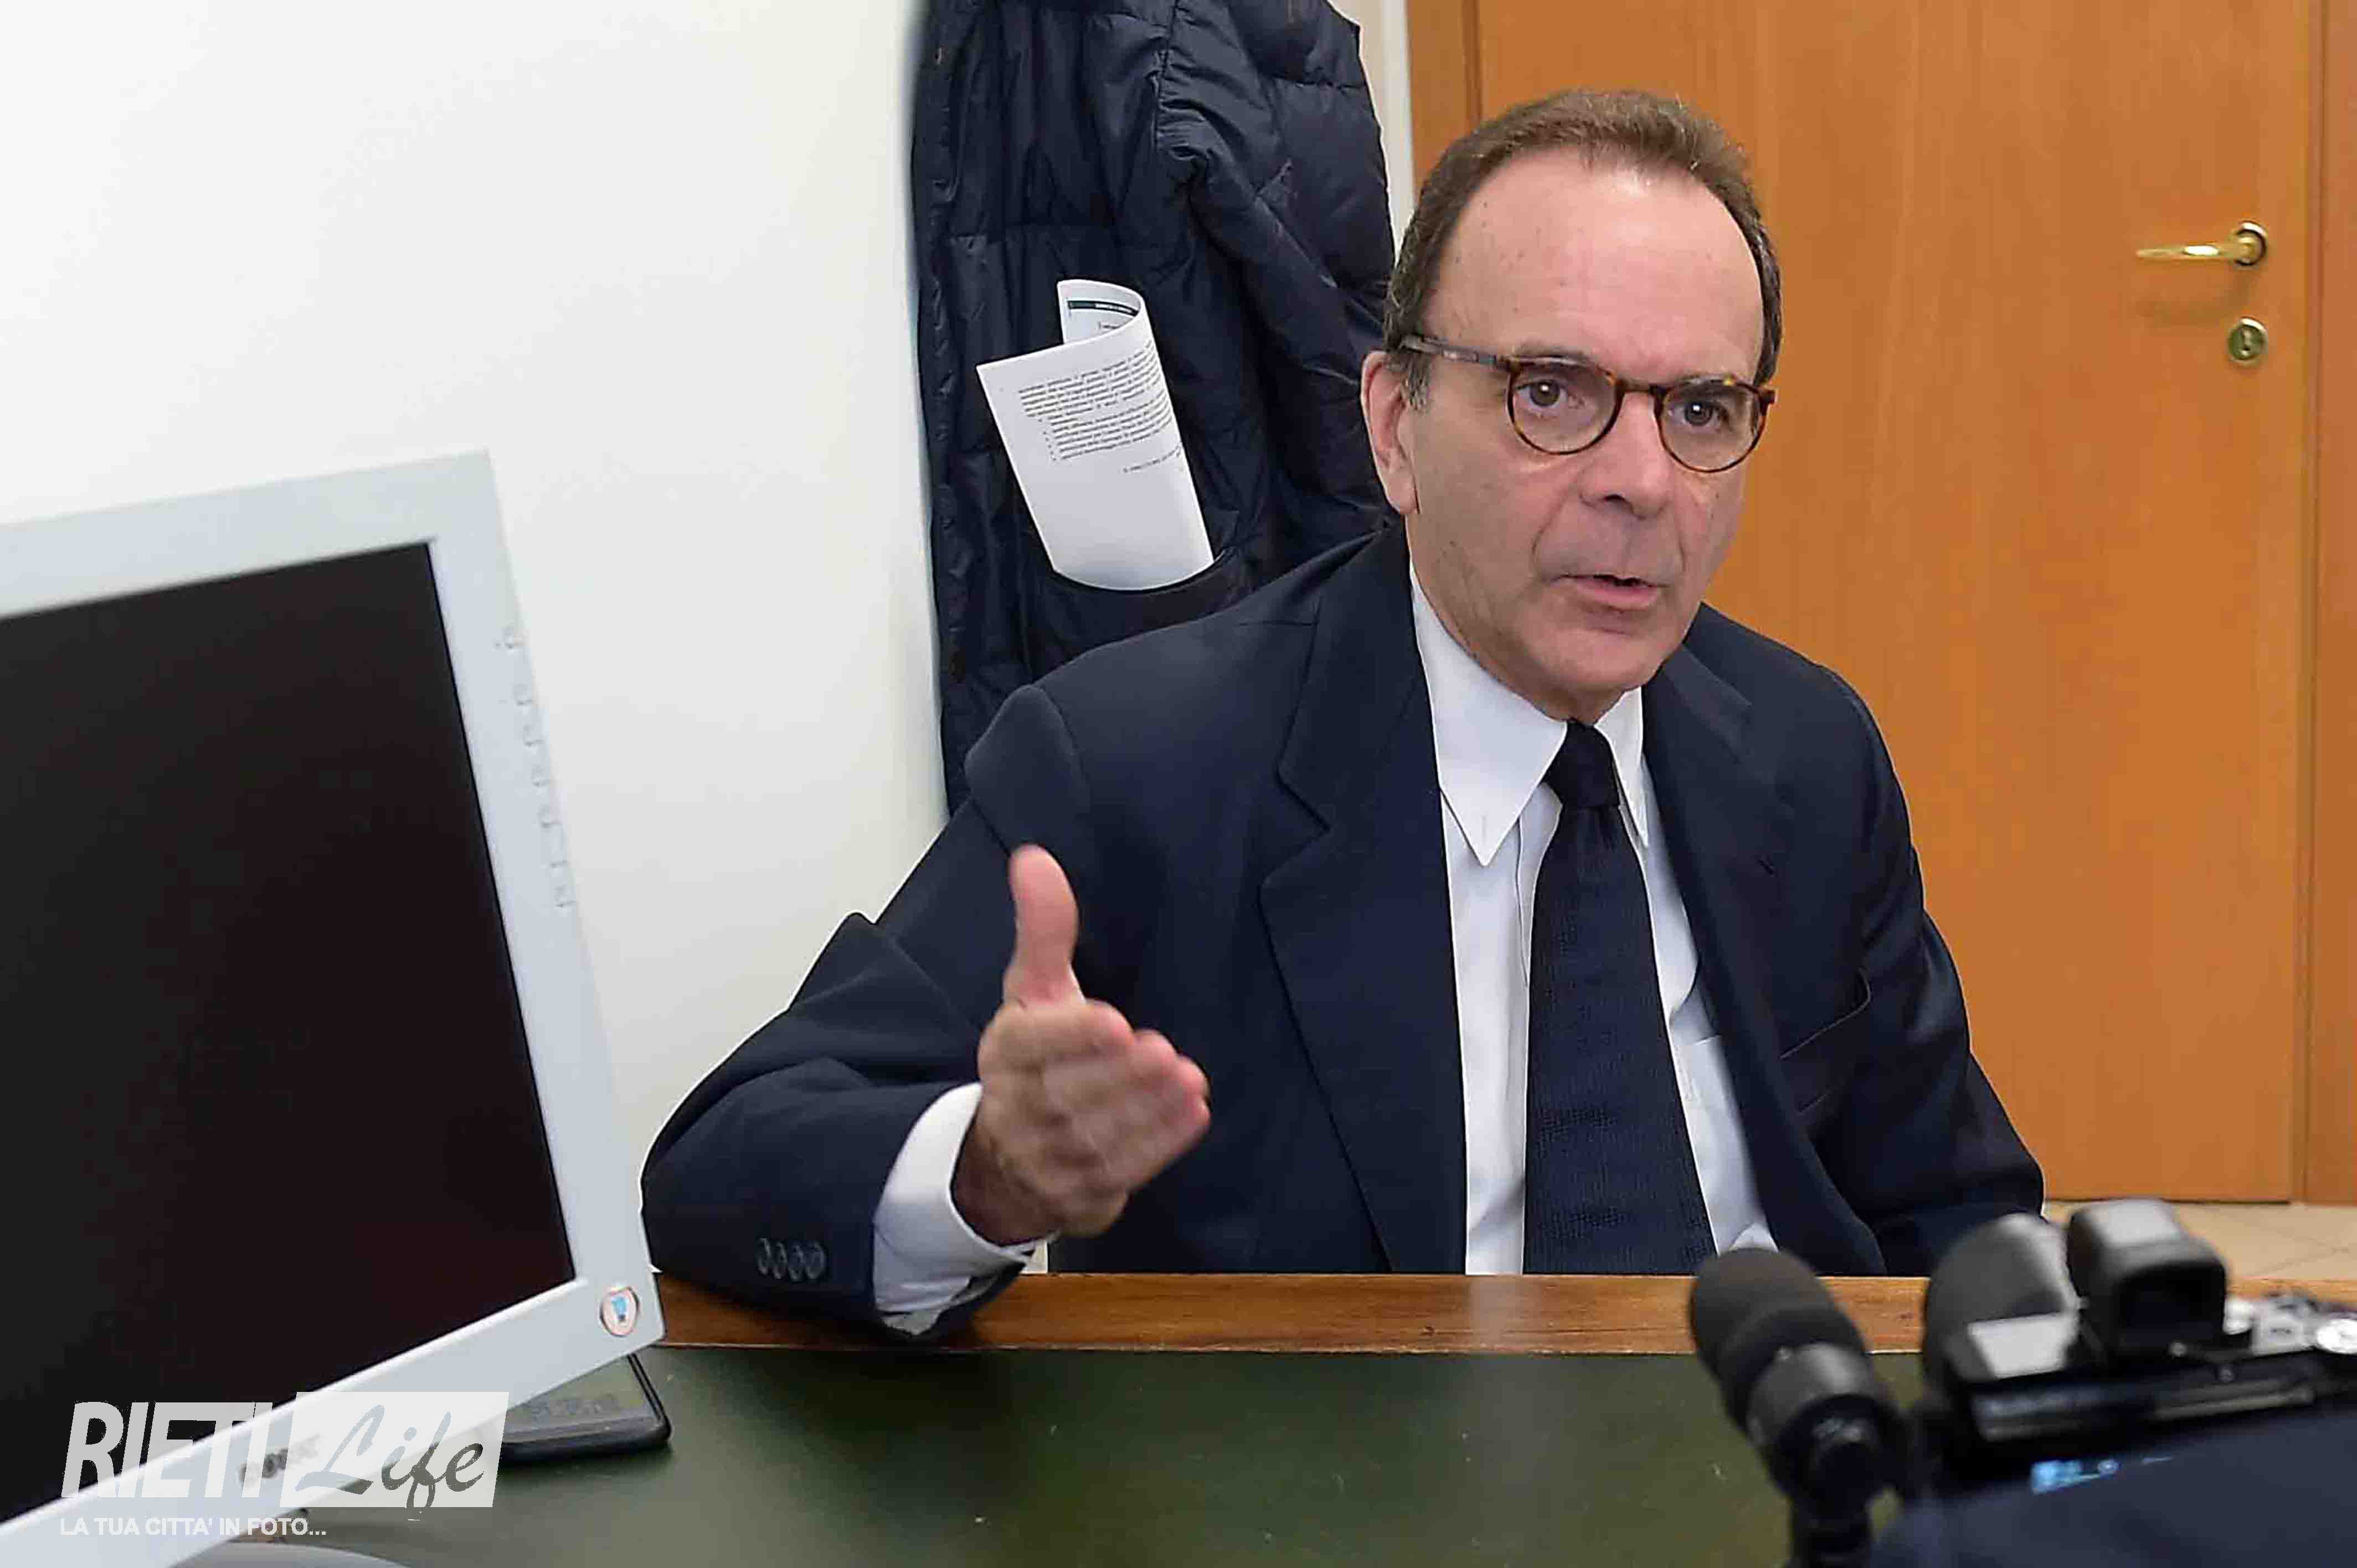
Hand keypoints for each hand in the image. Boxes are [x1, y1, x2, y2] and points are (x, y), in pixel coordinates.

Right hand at [951, 845, 1210, 1244]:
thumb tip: (1034, 858)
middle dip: (1118, 1075)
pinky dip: (1158, 1146)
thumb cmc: (1037, 1059)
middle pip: (1065, 1094)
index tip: (1115, 1020)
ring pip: (1094, 1137)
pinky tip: (1193, 1112)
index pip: (1028, 1045)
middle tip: (1165, 1052)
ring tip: (1187, 1080)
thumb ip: (1044, 929)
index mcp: (1004, 1054)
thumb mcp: (1035, 992)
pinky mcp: (1075, 1196)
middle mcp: (1016, 1109)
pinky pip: (1118, 1173)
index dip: (1070, 1036)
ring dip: (1145, 1110)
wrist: (1007, 1160)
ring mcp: (1043, 1159)